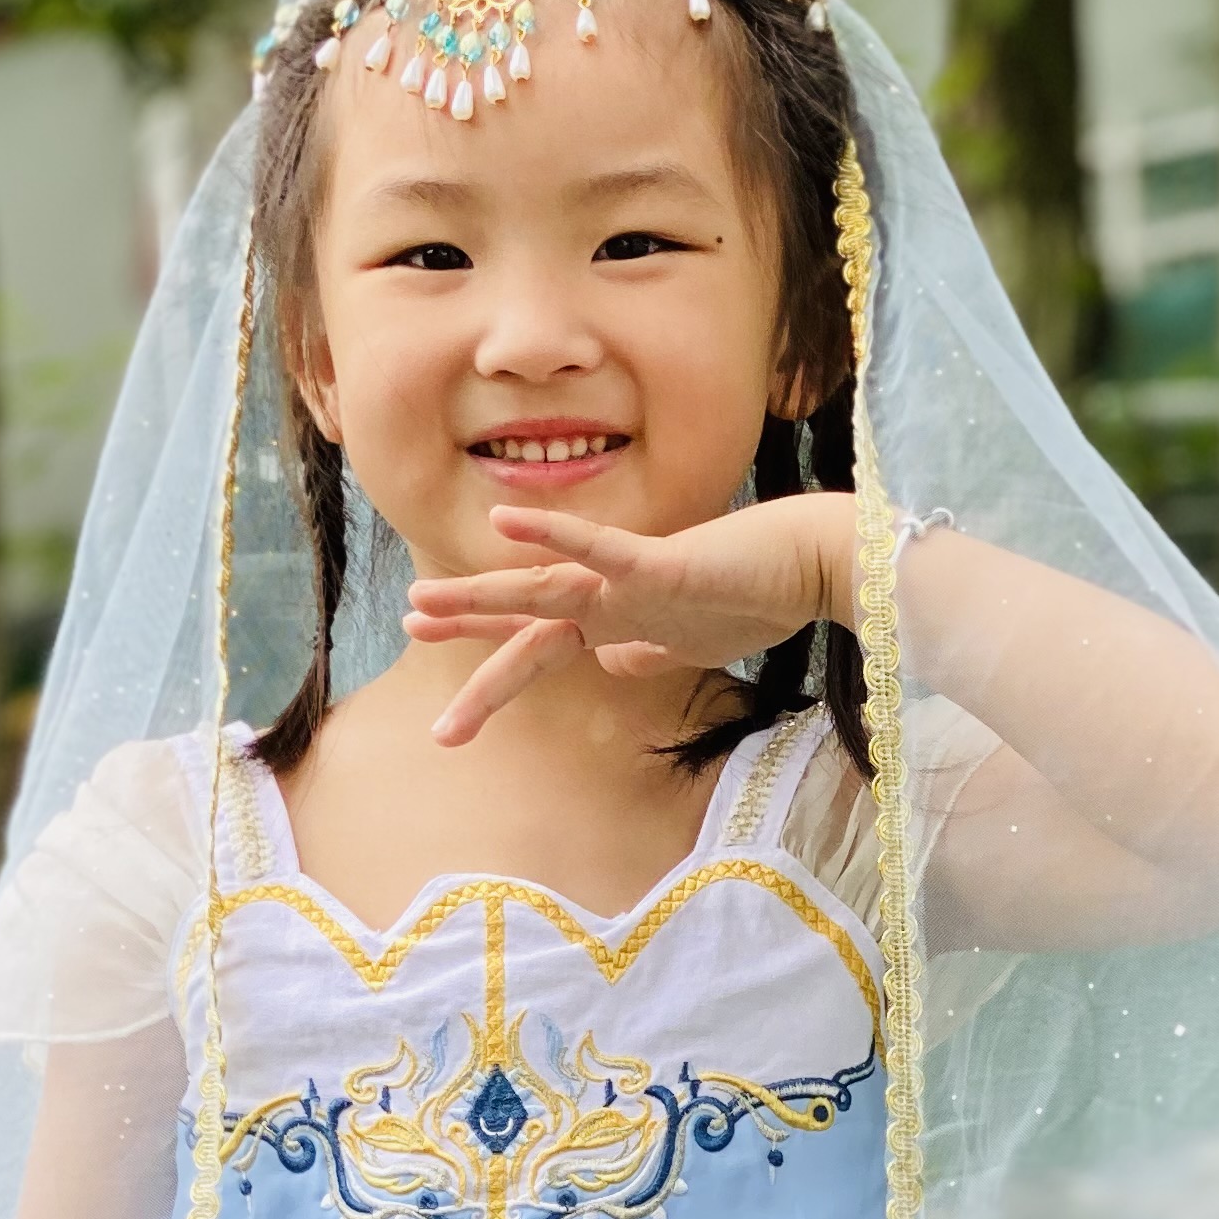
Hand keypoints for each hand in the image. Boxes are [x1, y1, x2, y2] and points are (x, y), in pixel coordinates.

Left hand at [406, 489, 853, 746]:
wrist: (813, 565)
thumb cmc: (762, 596)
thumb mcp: (694, 642)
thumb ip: (649, 653)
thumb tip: (610, 664)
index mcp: (619, 621)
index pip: (541, 646)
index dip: (493, 665)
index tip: (446, 695)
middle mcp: (614, 600)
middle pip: (526, 626)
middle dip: (466, 635)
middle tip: (406, 629)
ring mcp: (632, 583)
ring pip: (542, 592)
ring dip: (481, 598)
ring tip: (423, 600)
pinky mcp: (661, 566)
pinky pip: (598, 551)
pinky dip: (553, 537)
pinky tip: (506, 523)